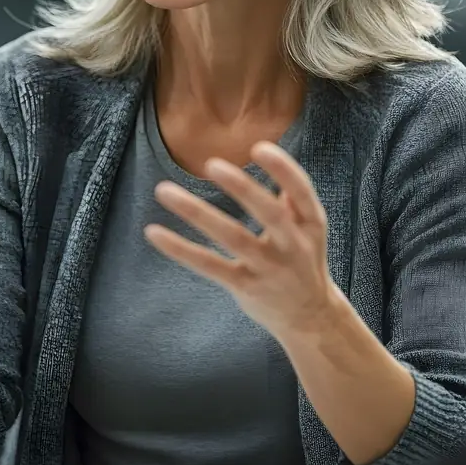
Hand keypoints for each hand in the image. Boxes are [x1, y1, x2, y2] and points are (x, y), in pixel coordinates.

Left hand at [144, 140, 338, 344]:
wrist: (310, 317)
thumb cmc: (302, 259)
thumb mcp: (308, 227)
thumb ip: (291, 196)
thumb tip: (274, 156)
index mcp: (311, 224)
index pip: (301, 191)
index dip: (283, 169)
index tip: (258, 147)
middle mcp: (294, 246)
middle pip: (269, 215)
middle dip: (243, 189)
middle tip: (212, 165)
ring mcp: (269, 269)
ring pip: (232, 238)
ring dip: (197, 213)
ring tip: (164, 190)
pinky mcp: (245, 287)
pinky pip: (209, 265)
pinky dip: (180, 249)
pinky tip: (154, 232)